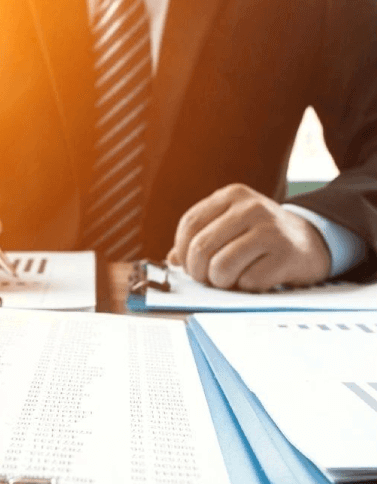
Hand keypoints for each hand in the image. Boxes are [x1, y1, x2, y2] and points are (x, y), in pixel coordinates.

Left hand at [166, 184, 330, 291]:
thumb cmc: (260, 237)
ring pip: (221, 267)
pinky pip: (248, 281)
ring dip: (221, 282)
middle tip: (207, 278)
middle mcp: (251, 207)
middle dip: (198, 272)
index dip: (182, 250)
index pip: (190, 224)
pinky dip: (246, 287)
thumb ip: (200, 238)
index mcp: (232, 195)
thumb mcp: (230, 225)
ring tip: (230, 280)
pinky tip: (255, 280)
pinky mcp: (286, 254)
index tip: (188, 265)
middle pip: (201, 247)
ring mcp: (271, 229)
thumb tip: (171, 260)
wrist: (311, 241)